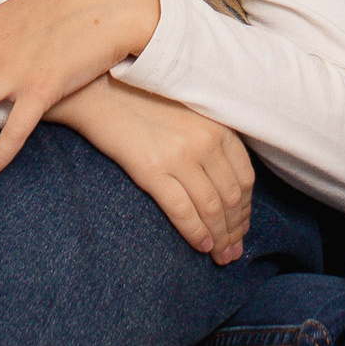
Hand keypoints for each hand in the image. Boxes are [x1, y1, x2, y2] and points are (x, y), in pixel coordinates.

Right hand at [55, 76, 253, 261]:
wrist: (98, 90)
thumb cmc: (141, 100)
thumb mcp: (187, 111)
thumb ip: (209, 138)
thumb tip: (223, 181)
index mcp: (217, 125)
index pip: (244, 177)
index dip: (246, 209)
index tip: (242, 226)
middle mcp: (205, 140)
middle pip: (231, 196)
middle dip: (235, 229)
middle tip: (234, 251)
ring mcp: (180, 155)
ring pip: (211, 208)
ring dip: (220, 238)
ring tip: (221, 255)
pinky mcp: (152, 170)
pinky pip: (183, 211)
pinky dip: (196, 233)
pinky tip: (201, 246)